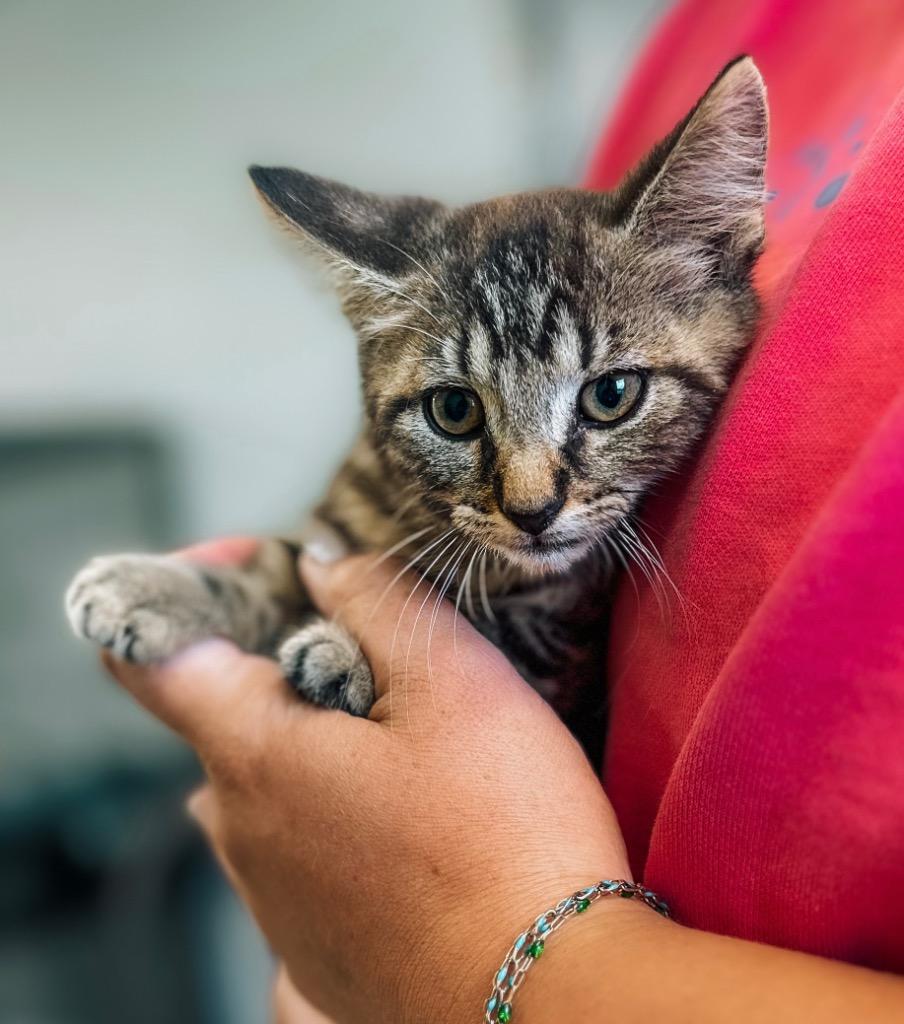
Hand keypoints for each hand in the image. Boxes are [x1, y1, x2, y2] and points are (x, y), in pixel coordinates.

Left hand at [105, 542, 633, 1022]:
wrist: (548, 1000)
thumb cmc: (506, 833)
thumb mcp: (457, 682)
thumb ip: (379, 600)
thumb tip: (322, 563)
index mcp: (255, 757)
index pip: (149, 658)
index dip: (181, 588)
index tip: (246, 560)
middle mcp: (241, 835)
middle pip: (225, 717)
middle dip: (284, 665)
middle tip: (376, 649)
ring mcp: (273, 900)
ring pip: (268, 785)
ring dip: (317, 741)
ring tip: (408, 739)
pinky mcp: (314, 947)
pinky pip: (302, 848)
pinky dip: (336, 808)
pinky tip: (415, 821)